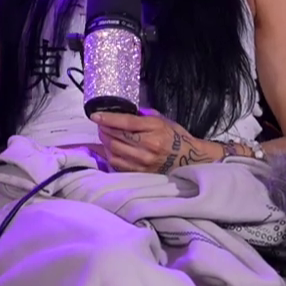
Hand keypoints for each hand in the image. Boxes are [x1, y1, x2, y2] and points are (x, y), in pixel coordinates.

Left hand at [90, 111, 222, 173]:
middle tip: (100, 124)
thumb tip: (121, 113)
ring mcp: (143, 162)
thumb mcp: (162, 120)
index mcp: (154, 129)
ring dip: (104, 142)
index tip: (95, 115)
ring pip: (114, 151)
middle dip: (103, 129)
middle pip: (116, 137)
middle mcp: (148, 146)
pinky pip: (117, 164)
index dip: (108, 119)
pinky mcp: (141, 172)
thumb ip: (141, 115)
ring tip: (104, 135)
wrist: (190, 159)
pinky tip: (108, 148)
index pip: (125, 123)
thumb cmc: (175, 137)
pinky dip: (109, 155)